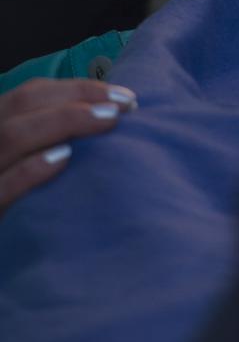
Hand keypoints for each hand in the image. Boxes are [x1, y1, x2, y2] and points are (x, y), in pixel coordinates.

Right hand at [0, 78, 136, 215]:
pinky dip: (32, 168)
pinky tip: (64, 159)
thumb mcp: (28, 158)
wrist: (6, 254)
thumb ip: (51, 136)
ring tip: (107, 121)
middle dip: (78, 97)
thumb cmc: (18, 196)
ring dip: (63, 121)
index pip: (32, 94)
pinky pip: (2, 185)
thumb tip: (109, 112)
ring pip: (12, 135)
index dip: (78, 88)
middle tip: (124, 107)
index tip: (124, 95)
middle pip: (23, 104)